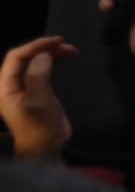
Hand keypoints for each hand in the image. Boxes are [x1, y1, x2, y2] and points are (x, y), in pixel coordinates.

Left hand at [0, 35, 76, 159]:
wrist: (46, 149)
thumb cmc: (39, 128)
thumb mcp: (38, 102)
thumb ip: (38, 76)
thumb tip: (44, 54)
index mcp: (4, 87)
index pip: (15, 58)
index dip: (35, 46)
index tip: (58, 41)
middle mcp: (11, 85)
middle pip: (24, 57)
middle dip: (44, 48)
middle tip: (67, 45)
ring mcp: (24, 87)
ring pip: (34, 61)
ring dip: (51, 53)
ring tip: (71, 50)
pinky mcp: (37, 90)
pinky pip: (42, 69)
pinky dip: (54, 61)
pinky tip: (65, 58)